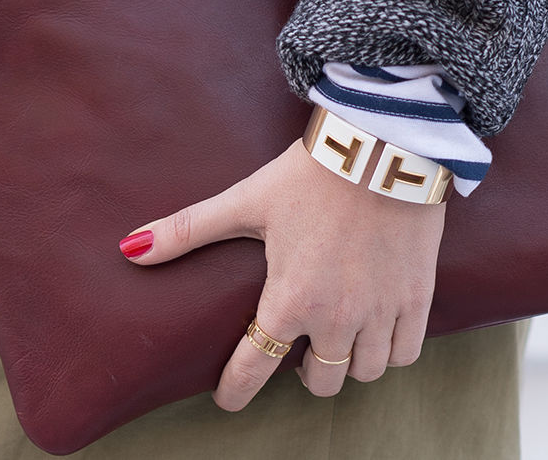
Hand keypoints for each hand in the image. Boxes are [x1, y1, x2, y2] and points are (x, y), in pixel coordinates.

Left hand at [120, 138, 445, 410]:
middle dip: (304, 372)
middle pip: (320, 381)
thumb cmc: (311, 176)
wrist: (384, 147)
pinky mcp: (417, 298)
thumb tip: (129, 247)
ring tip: (339, 338)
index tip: (228, 399)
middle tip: (299, 346)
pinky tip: (378, 331)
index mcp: (290, 300)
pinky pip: (405, 354)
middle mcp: (337, 317)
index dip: (236, 390)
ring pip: (365, 373)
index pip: (254, 368)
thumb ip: (188, 230)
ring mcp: (382, 311)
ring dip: (348, 363)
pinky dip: (390, 352)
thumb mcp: (246, 201)